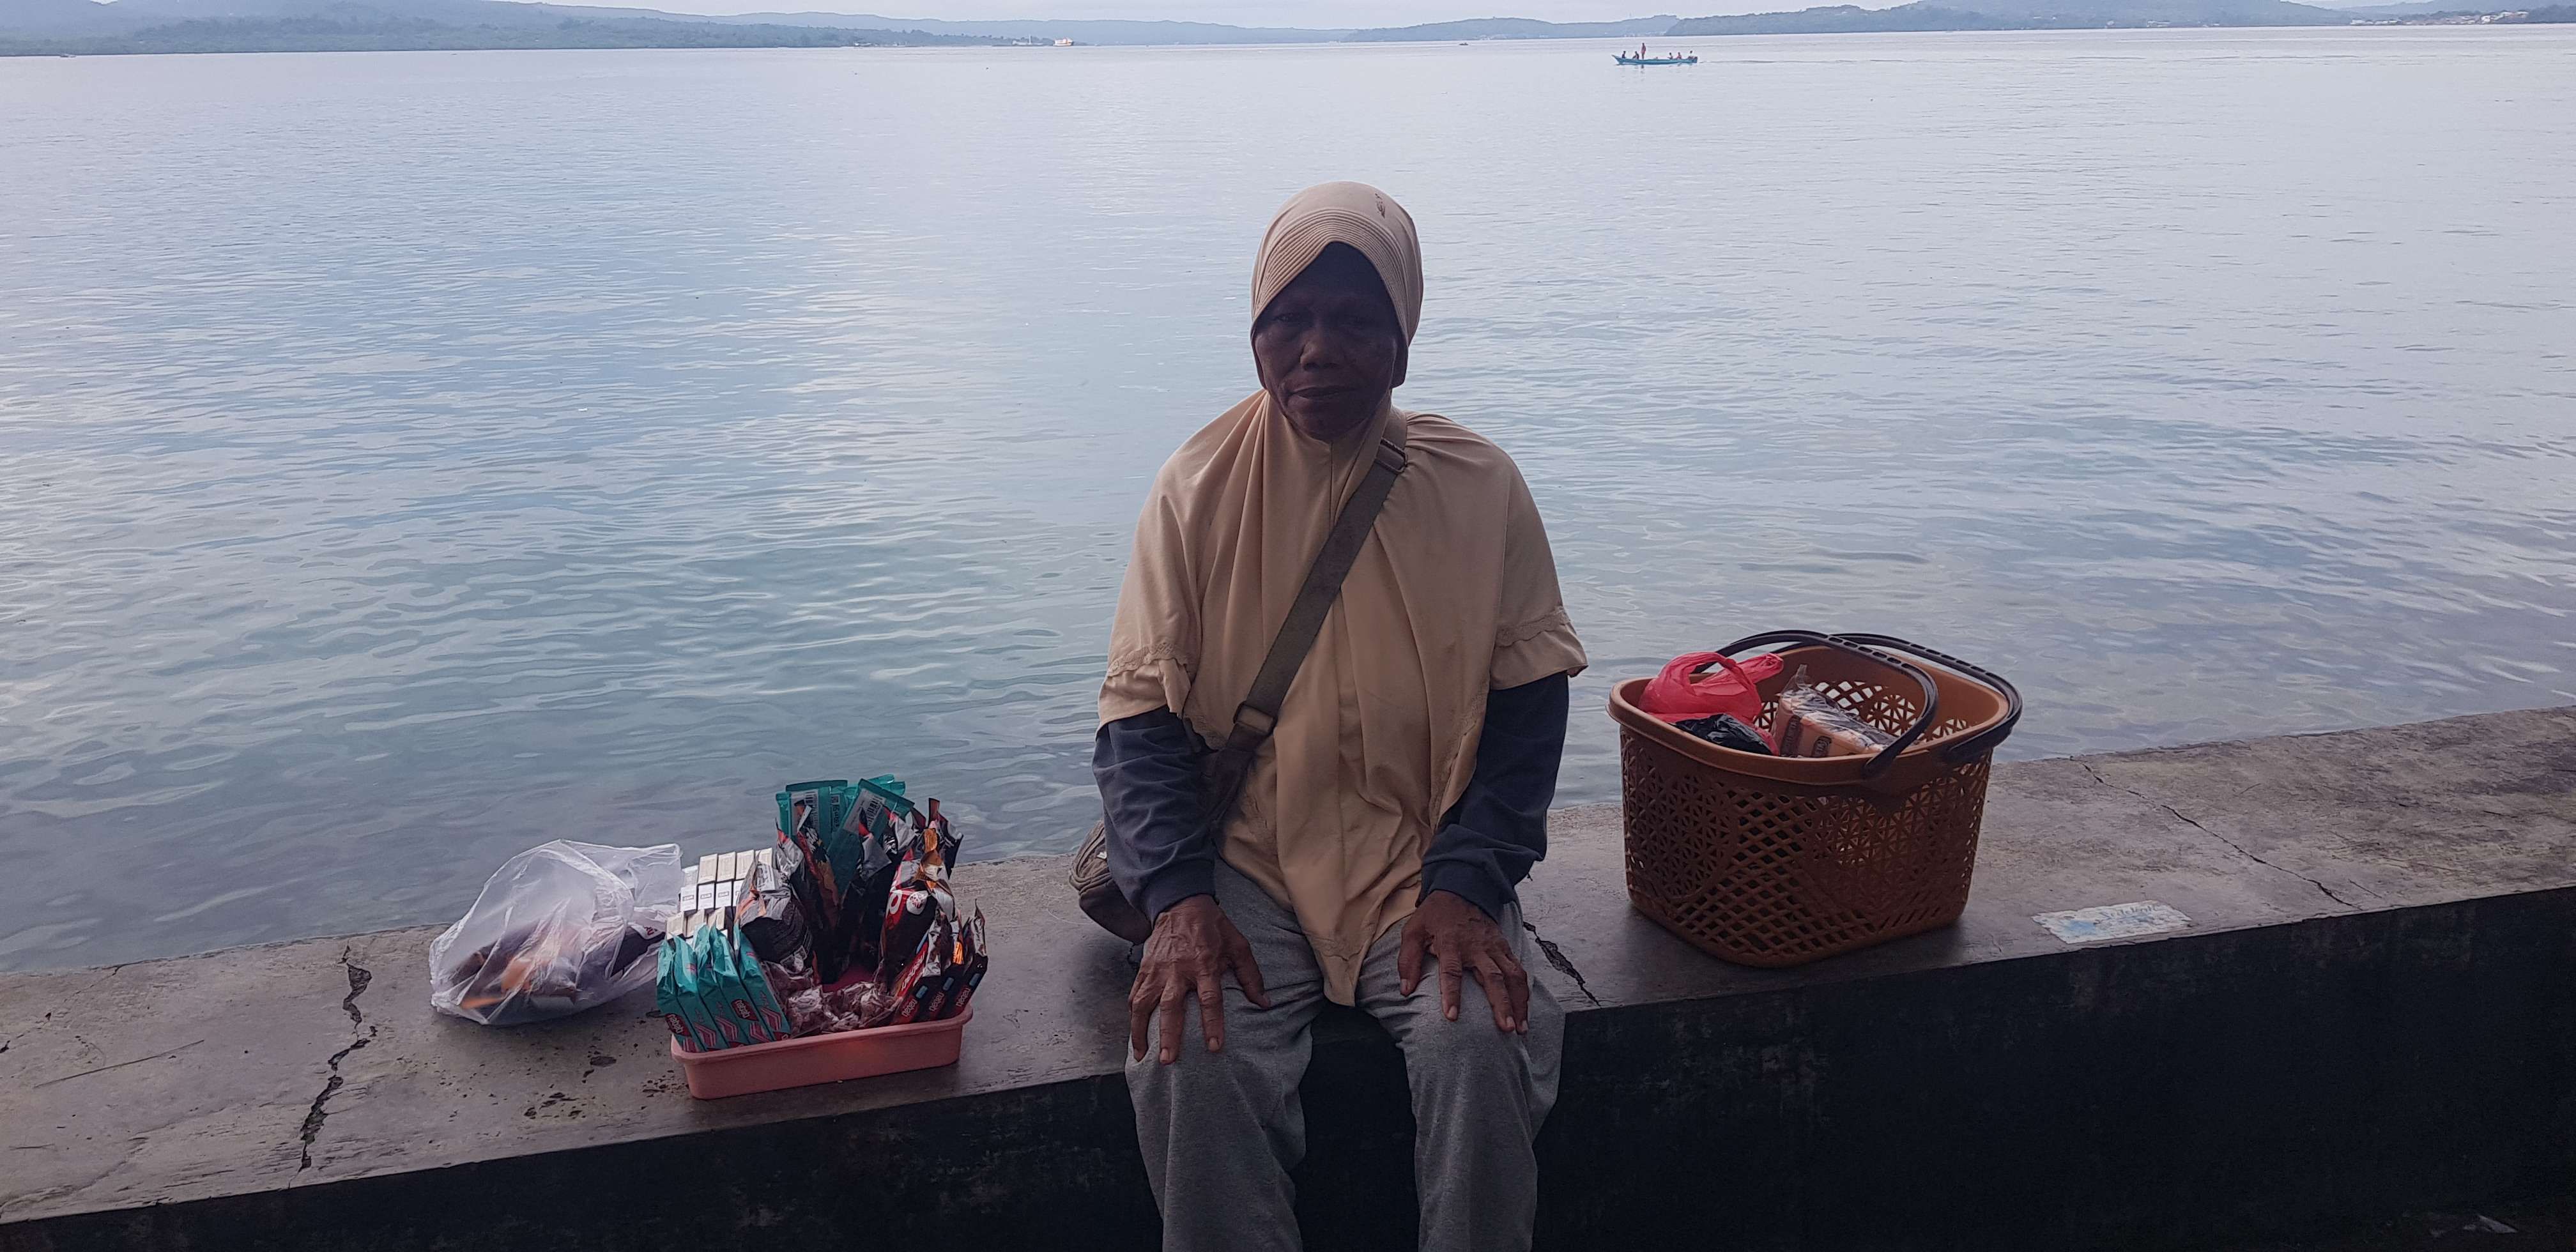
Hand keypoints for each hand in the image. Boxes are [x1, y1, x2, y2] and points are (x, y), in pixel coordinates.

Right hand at [1129, 895, 1270, 1064]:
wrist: (1181, 902)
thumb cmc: (1213, 927)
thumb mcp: (1238, 945)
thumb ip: (1251, 976)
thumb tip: (1264, 1004)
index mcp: (1204, 963)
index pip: (1209, 999)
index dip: (1212, 1024)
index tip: (1214, 1047)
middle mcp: (1177, 969)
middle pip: (1171, 1006)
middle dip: (1169, 1035)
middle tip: (1168, 1060)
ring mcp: (1157, 970)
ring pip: (1144, 1004)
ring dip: (1140, 1031)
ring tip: (1141, 1056)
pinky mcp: (1144, 969)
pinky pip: (1134, 995)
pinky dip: (1132, 1016)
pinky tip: (1134, 1034)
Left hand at [1399, 890, 1529, 1033]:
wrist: (1461, 890)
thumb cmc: (1434, 915)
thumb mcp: (1413, 931)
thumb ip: (1407, 961)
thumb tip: (1405, 990)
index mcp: (1451, 944)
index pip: (1451, 972)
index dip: (1452, 994)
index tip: (1452, 1016)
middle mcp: (1477, 947)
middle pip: (1492, 977)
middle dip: (1501, 1004)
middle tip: (1505, 1028)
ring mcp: (1494, 947)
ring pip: (1512, 976)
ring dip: (1518, 1002)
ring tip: (1520, 1027)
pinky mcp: (1504, 947)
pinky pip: (1518, 970)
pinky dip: (1523, 991)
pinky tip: (1524, 1010)